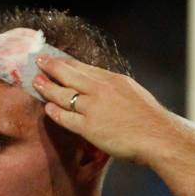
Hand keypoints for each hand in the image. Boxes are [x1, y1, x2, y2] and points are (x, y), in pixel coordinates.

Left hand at [32, 55, 174, 164]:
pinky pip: (65, 117)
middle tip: (38, 61)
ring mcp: (93, 108)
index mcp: (113, 80)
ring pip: (63, 94)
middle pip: (69, 74)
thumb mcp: (133, 93)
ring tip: (36, 82)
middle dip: (51, 67)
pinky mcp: (89, 127)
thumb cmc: (149, 119)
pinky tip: (47, 108)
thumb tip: (100, 88)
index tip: (55, 58)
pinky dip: (54, 111)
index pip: (83, 67)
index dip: (66, 62)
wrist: (159, 136)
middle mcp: (101, 90)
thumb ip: (114, 89)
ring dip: (47, 87)